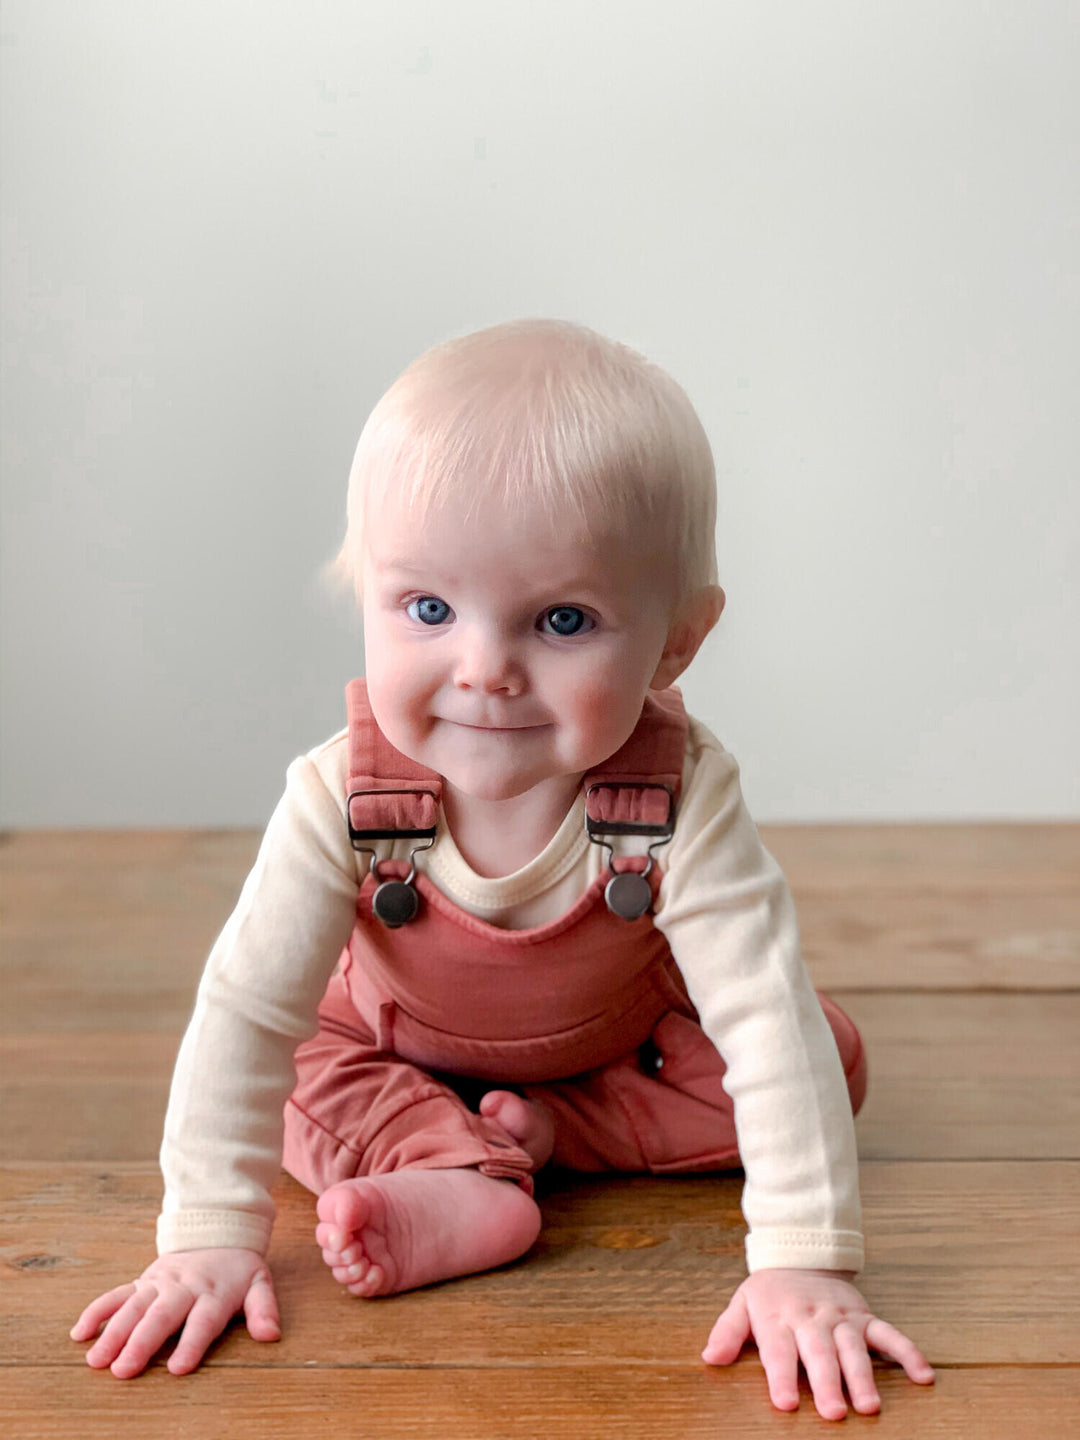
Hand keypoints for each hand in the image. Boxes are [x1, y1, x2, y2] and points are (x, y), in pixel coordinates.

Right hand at [70, 1248, 279, 1377]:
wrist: (216, 1230)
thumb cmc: (237, 1268)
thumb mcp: (259, 1282)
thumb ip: (263, 1308)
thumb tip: (271, 1335)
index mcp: (214, 1292)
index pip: (203, 1320)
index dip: (192, 1344)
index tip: (178, 1369)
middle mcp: (184, 1287)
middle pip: (161, 1315)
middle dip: (141, 1342)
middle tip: (123, 1370)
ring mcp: (159, 1283)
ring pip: (133, 1306)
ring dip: (113, 1332)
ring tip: (96, 1360)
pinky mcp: (143, 1281)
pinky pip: (117, 1293)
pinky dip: (97, 1310)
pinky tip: (80, 1332)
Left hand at [702, 1268, 933, 1418]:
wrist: (802, 1253)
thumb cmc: (770, 1292)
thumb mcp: (742, 1303)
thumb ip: (727, 1331)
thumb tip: (709, 1359)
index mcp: (777, 1318)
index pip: (778, 1350)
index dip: (781, 1377)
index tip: (785, 1404)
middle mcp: (811, 1318)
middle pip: (819, 1353)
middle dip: (826, 1384)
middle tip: (833, 1414)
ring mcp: (841, 1317)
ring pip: (853, 1348)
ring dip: (862, 1377)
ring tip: (870, 1406)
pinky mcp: (864, 1316)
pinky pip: (889, 1334)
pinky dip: (907, 1353)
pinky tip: (924, 1377)